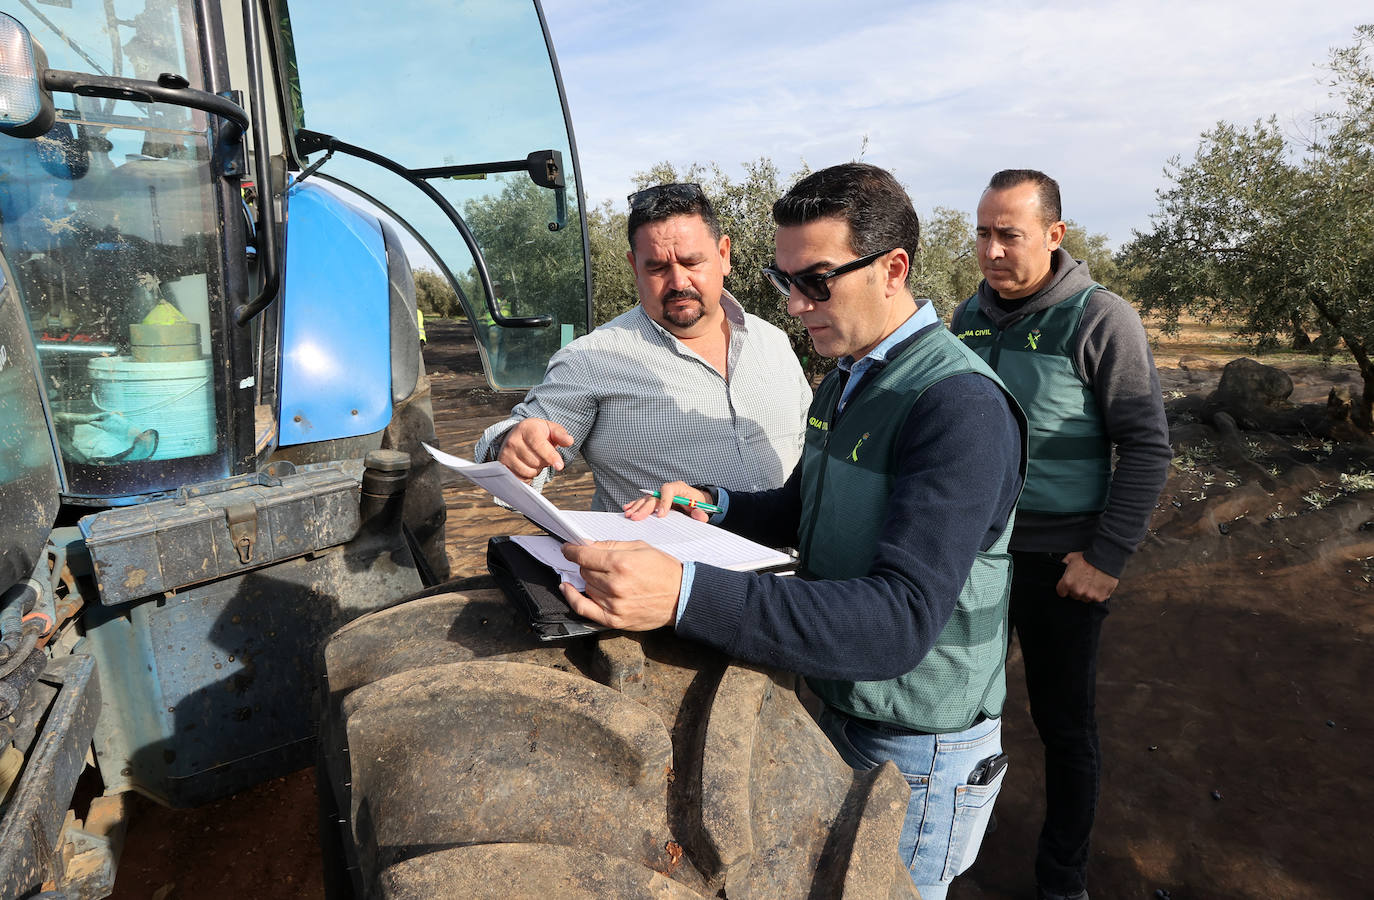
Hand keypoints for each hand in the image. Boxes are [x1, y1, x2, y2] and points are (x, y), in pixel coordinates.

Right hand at [498, 418, 573, 480]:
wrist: (518, 434)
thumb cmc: (538, 433)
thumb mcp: (551, 429)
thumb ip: (561, 434)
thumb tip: (569, 441)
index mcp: (526, 428)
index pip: (539, 445)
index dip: (551, 456)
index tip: (560, 466)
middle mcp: (513, 440)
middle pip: (536, 461)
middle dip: (544, 462)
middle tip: (543, 455)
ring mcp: (506, 453)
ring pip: (528, 471)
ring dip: (536, 469)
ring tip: (534, 459)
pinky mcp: (502, 465)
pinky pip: (520, 478)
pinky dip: (527, 475)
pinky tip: (527, 466)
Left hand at [560, 540, 682, 629]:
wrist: (681, 596)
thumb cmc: (663, 570)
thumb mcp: (639, 547)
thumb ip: (610, 545)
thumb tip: (586, 545)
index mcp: (621, 563)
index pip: (584, 556)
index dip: (572, 550)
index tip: (568, 548)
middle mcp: (615, 585)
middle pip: (584, 571)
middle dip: (587, 564)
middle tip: (597, 561)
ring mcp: (614, 604)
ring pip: (586, 586)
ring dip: (589, 579)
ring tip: (604, 576)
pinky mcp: (615, 619)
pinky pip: (584, 608)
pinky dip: (572, 598)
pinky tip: (566, 589)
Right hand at [622, 481, 708, 520]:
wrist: (694, 500)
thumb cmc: (696, 502)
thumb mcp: (701, 507)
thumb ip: (701, 512)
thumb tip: (700, 516)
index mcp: (678, 488)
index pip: (668, 490)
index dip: (664, 502)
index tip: (660, 515)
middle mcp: (667, 490)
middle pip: (654, 496)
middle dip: (644, 507)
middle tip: (637, 517)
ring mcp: (660, 494)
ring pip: (646, 499)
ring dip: (637, 507)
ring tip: (629, 514)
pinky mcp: (655, 500)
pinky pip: (644, 501)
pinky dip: (635, 505)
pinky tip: (627, 509)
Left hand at [1056, 551, 1118, 603]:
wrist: (1105, 558)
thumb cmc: (1088, 556)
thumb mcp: (1071, 557)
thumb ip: (1064, 564)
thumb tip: (1061, 566)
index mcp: (1068, 582)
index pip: (1061, 592)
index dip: (1065, 588)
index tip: (1069, 585)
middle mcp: (1077, 590)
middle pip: (1074, 595)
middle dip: (1077, 590)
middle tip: (1083, 581)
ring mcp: (1089, 595)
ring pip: (1085, 598)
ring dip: (1087, 593)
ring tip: (1092, 582)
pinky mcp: (1099, 597)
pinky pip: (1096, 599)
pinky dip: (1098, 594)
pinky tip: (1099, 585)